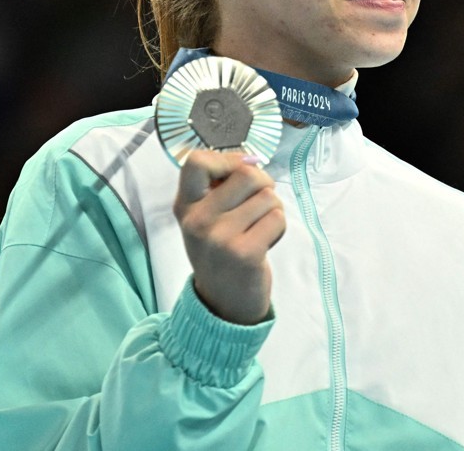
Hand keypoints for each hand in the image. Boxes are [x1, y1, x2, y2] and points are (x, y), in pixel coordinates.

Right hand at [174, 150, 284, 324]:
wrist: (224, 304)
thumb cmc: (222, 251)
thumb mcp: (205, 219)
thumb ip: (220, 188)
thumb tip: (252, 159)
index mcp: (185, 206)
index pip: (196, 161)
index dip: (227, 159)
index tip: (240, 171)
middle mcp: (197, 220)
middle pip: (247, 174)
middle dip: (263, 185)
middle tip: (259, 206)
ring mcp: (219, 237)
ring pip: (268, 196)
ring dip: (273, 210)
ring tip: (259, 230)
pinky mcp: (245, 253)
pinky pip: (277, 218)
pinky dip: (279, 228)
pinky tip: (265, 243)